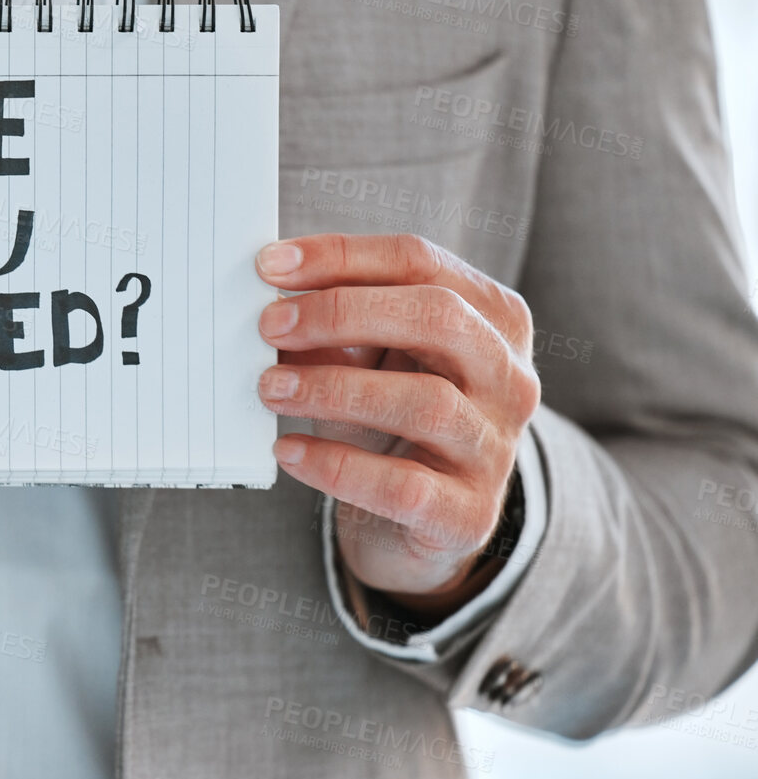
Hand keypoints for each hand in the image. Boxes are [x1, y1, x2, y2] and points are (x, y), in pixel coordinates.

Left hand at [253, 233, 539, 615]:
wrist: (420, 522)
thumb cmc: (391, 420)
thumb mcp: (371, 361)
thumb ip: (339, 328)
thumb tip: (277, 306)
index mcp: (491, 317)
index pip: (419, 262)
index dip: (341, 257)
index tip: (270, 265)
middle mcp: (509, 377)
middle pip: (437, 317)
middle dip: (342, 313)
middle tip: (270, 325)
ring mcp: (497, 447)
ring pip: (426, 403)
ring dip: (333, 389)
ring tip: (269, 389)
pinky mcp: (469, 514)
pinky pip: (403, 485)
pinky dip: (337, 466)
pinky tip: (289, 451)